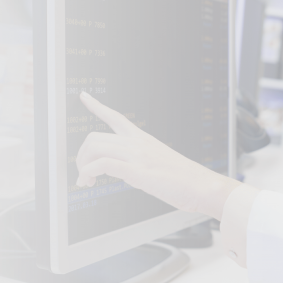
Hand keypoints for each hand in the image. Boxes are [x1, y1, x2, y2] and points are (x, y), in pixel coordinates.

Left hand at [74, 92, 240, 219]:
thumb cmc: (184, 179)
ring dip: (82, 166)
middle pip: (95, 137)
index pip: (116, 117)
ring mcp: (137, 156)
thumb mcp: (158, 163)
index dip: (97, 106)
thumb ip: (139, 162)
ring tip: (85, 181)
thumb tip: (125, 170)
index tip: (84, 96)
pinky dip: (89, 172)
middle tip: (83, 174)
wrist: (202, 186)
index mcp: (143, 139)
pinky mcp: (137, 171)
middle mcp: (138, 144)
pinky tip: (89, 181)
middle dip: (81, 156)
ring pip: (95, 148)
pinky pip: (103, 164)